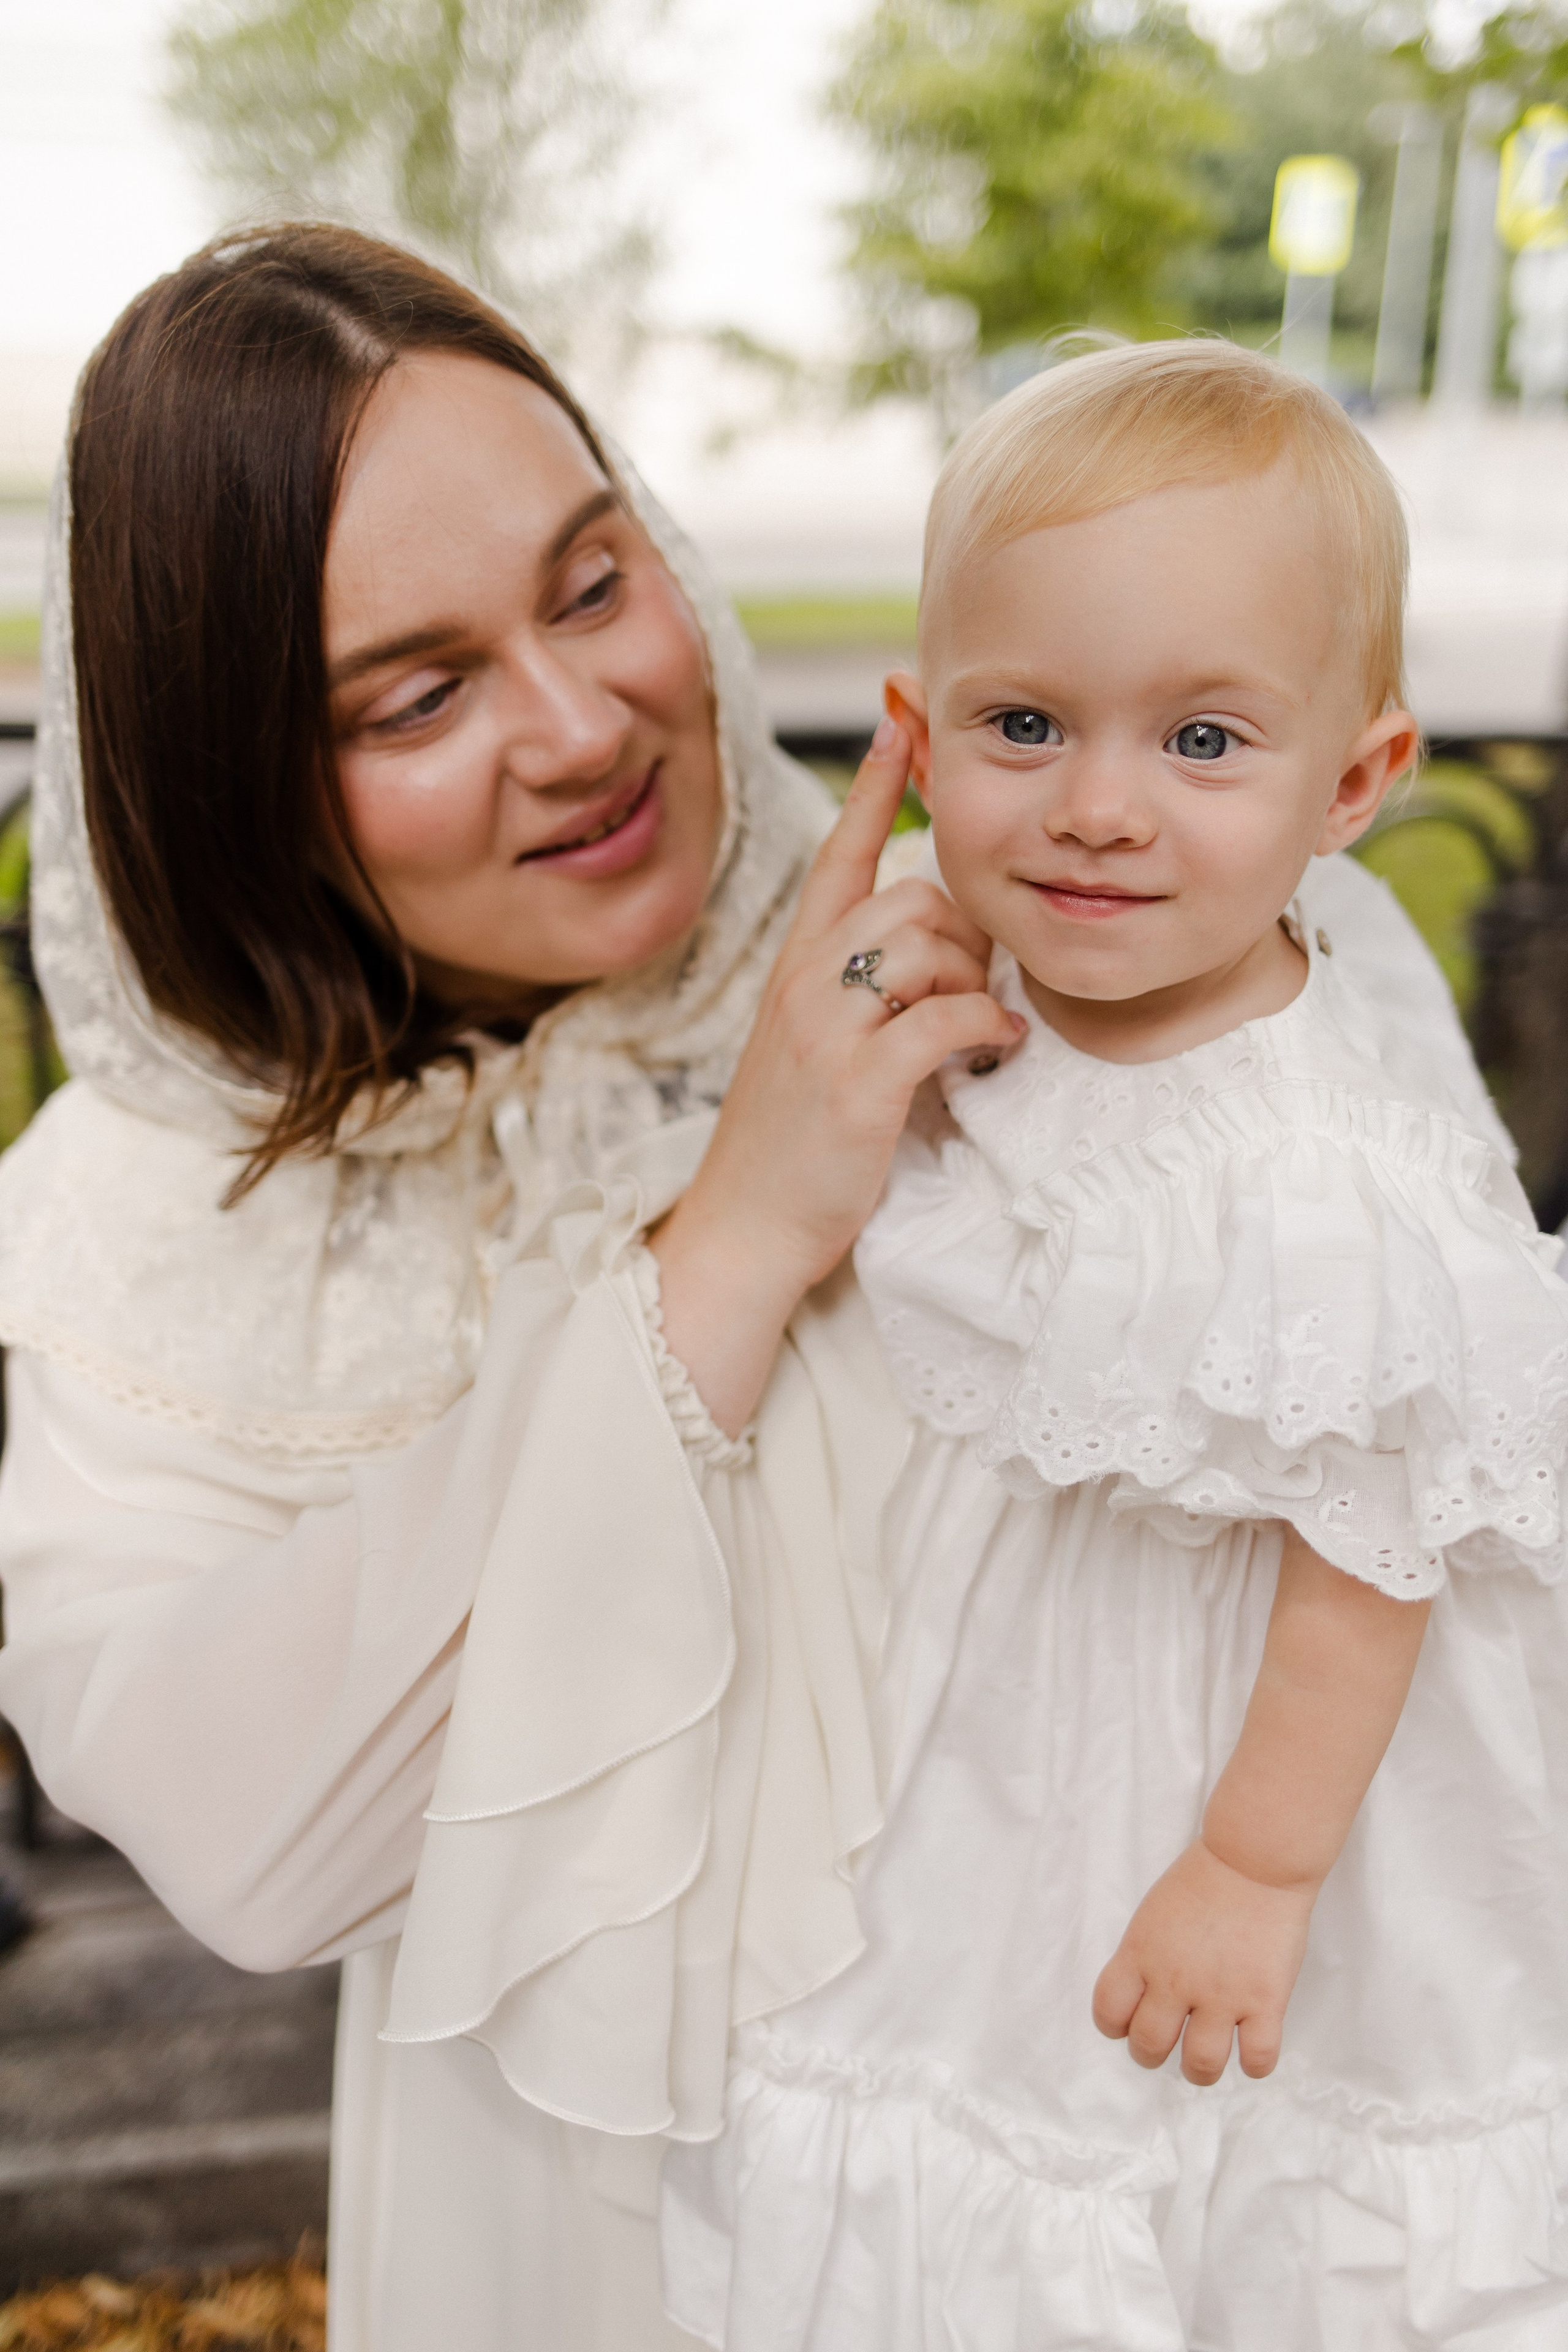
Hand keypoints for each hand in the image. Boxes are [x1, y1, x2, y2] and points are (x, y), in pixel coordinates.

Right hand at [651, 715, 1020, 1431]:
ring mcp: (825, 1031)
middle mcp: (803, 984)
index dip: (870, 785)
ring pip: (926, 947)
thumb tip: (946, 948)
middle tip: (977, 986)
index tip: (898, 719)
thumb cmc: (794, 1146)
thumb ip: (866, 990)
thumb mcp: (817, 1048)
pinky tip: (995, 1051)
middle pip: (907, 896)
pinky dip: (986, 1029)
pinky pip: (945, 1019)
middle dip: (963, 930)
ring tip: (982, 1025)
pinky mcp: (857, 1084)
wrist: (744, 1231)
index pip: (836, 854)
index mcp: (795, 968)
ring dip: (975, 980)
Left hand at [1091, 1839, 1315, 2086]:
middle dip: (1152, 2054)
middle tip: (1168, 2044)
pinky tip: (1251, 2047)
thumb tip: (1142, 1999)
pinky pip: (1258, 2059)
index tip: (1129, 2023)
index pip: (1108, 2012)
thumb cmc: (1203, 1880)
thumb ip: (1144, 1958)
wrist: (1255, 1859)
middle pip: (1149, 2046)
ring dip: (1200, 2069)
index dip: (1115, 2026)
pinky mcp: (1265, 2001)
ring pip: (1201, 2064)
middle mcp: (1175, 1980)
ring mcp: (1222, 1994)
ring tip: (1205, 2056)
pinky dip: (1254, 2065)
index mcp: (1141, 1954)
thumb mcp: (1152, 1915)